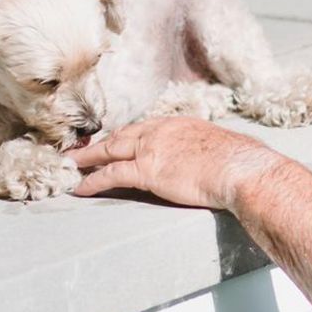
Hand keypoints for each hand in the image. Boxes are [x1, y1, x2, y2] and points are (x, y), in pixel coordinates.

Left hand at [69, 117, 278, 211]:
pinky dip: (92, 181)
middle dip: (99, 143)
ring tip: (70, 165)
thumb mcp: (220, 147)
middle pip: (121, 135)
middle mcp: (160, 130)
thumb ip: (207, 150)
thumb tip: (216, 160)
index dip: (125, 136)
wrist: (240, 168)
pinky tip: (79, 188)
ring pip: (109, 150)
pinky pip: (111, 174)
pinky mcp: (147, 170)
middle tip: (80, 150)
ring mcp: (151, 149)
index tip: (114, 141)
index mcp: (179, 123)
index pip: (143, 128)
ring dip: (86, 159)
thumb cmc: (240, 162)